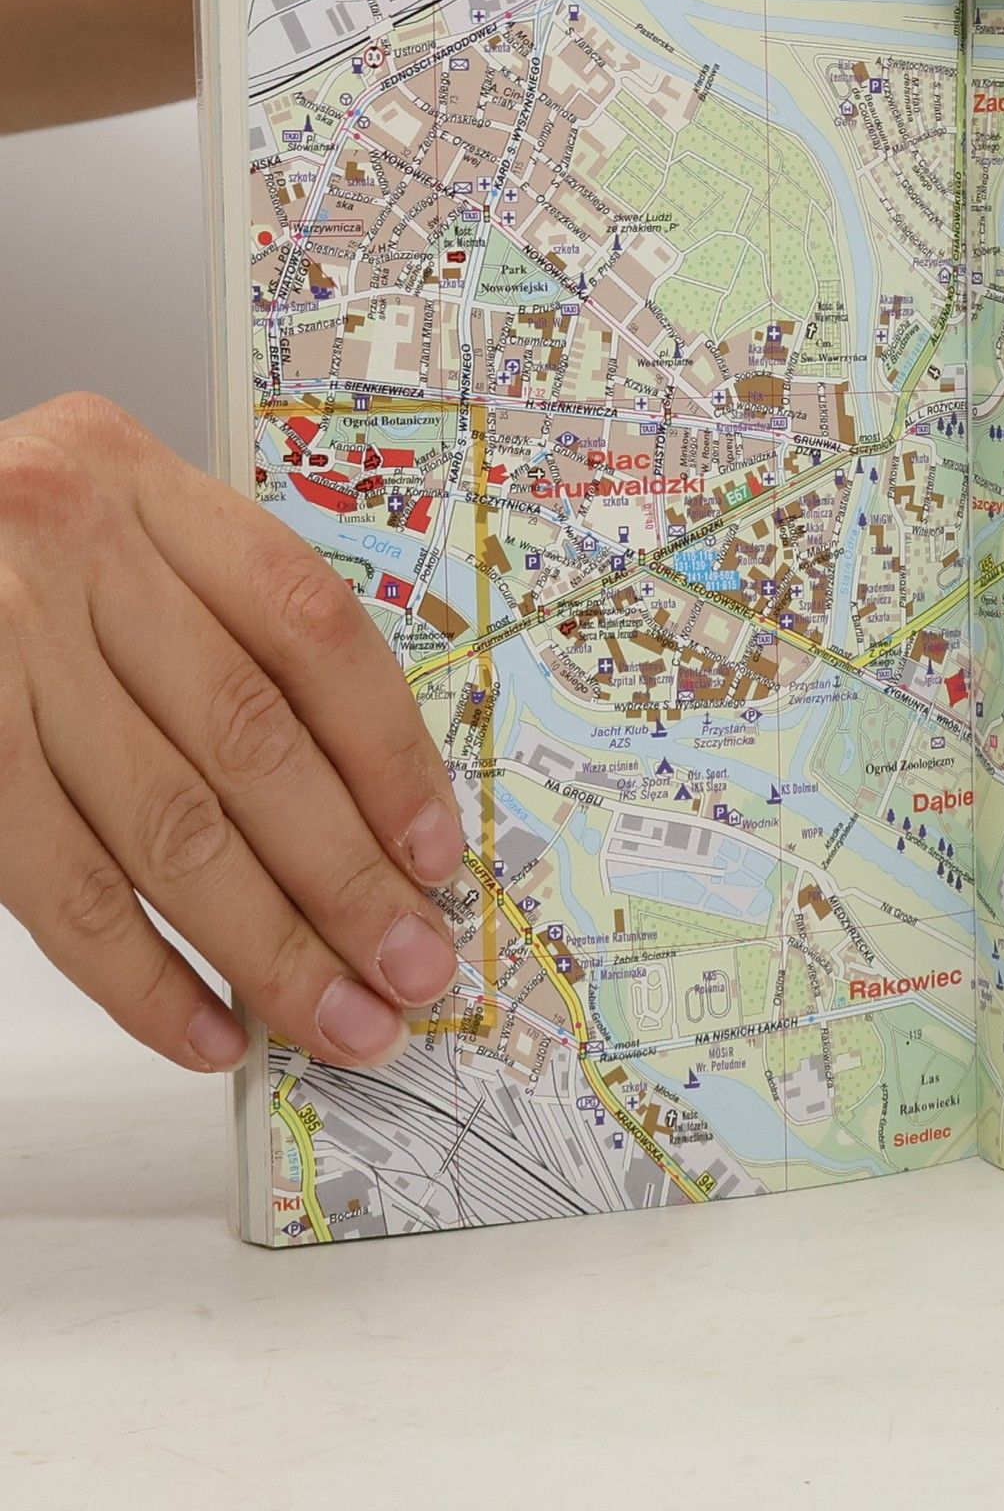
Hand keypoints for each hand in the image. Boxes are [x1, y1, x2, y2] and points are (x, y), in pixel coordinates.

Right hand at [0, 394, 465, 1070]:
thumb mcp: (108, 538)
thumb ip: (215, 633)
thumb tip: (362, 811)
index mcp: (141, 484)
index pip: (310, 630)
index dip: (390, 753)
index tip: (437, 853)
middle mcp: (70, 550)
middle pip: (252, 741)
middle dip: (348, 878)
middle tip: (412, 967)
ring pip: (166, 825)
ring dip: (268, 945)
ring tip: (340, 1018)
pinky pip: (59, 885)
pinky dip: (140, 975)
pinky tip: (205, 1027)